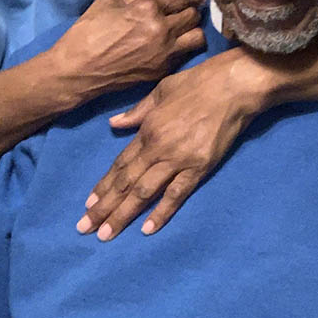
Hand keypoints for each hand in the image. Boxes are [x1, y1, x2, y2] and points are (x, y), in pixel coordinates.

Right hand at [51, 0, 205, 104]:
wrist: (77, 71)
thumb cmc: (87, 32)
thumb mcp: (108, 2)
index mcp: (148, 8)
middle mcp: (162, 29)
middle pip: (193, 16)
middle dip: (193, 10)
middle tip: (189, 11)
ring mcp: (165, 52)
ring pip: (197, 37)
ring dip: (193, 30)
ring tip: (186, 29)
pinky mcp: (162, 69)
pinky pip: (185, 54)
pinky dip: (183, 47)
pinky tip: (175, 45)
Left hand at [75, 50, 268, 239]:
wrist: (233, 86)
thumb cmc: (199, 82)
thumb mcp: (162, 89)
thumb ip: (138, 111)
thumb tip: (114, 124)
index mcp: (148, 129)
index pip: (121, 164)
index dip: (104, 185)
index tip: (88, 203)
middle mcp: (158, 148)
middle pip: (126, 182)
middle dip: (104, 207)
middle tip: (84, 228)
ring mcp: (179, 159)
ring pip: (145, 192)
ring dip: (123, 214)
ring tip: (106, 234)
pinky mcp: (200, 168)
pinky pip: (177, 194)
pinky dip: (161, 212)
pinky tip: (147, 229)